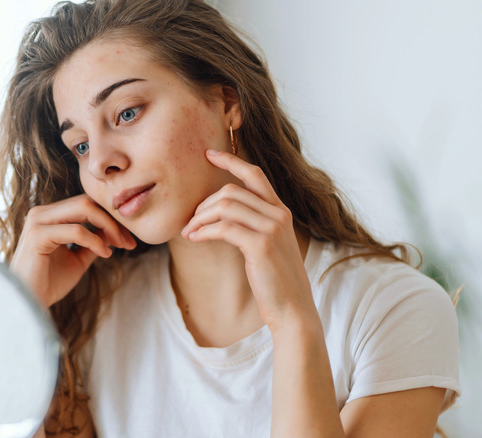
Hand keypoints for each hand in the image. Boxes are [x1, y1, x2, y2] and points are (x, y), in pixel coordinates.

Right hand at [9, 194, 135, 307]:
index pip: (85, 204)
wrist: (28, 304)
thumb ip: (94, 241)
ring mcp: (37, 221)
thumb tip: (114, 230)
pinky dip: (95, 240)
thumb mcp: (78, 259)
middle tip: (128, 241)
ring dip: (108, 226)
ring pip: (83, 208)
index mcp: (49, 216)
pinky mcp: (37, 235)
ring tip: (120, 245)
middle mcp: (42, 213)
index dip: (110, 217)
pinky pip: (76, 230)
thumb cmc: (49, 284)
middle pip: (87, 201)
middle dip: (112, 219)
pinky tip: (105, 253)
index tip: (128, 239)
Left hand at [180, 149, 315, 329]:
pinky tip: (195, 239)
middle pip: (231, 191)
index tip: (209, 154)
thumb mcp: (267, 246)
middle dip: (204, 204)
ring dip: (200, 218)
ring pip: (225, 207)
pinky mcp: (261, 245)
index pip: (254, 175)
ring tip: (189, 232)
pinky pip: (223, 227)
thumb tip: (220, 215)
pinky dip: (204, 231)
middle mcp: (278, 215)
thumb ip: (252, 226)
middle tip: (190, 222)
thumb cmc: (275, 280)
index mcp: (280, 211)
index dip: (231, 161)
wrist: (292, 308)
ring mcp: (271, 229)